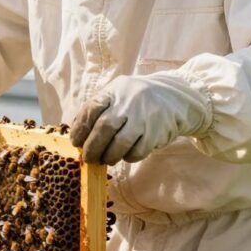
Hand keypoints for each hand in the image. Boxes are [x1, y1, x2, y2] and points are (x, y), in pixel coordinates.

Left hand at [70, 73, 210, 163]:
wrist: (175, 98)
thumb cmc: (136, 100)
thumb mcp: (117, 94)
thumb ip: (98, 110)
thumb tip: (77, 134)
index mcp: (114, 91)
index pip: (91, 108)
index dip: (80, 128)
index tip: (76, 142)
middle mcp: (129, 102)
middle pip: (104, 127)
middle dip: (92, 147)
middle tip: (88, 158)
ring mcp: (144, 117)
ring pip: (120, 142)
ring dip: (109, 155)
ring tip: (106, 159)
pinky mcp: (156, 132)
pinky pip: (137, 151)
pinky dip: (128, 157)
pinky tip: (125, 155)